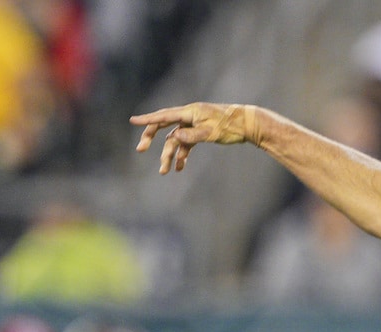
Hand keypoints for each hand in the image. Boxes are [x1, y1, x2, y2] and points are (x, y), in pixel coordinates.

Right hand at [130, 103, 262, 173]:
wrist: (248, 125)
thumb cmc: (230, 127)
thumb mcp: (210, 132)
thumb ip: (191, 135)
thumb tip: (174, 137)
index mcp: (190, 112)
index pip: (165, 116)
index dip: (147, 119)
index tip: (132, 120)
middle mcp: (190, 116)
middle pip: (165, 126)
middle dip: (152, 138)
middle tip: (140, 149)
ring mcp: (195, 125)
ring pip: (176, 139)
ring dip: (170, 154)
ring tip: (165, 171)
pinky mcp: (201, 132)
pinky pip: (187, 144)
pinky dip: (183, 155)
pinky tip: (179, 168)